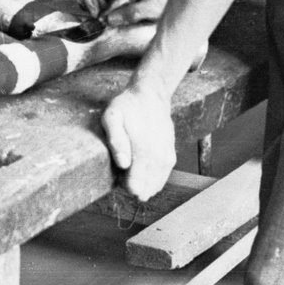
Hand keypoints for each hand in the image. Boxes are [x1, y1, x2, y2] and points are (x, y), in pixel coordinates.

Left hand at [100, 82, 177, 200]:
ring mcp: (167, 157)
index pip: (136, 185)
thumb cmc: (127, 107)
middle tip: (121, 175)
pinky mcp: (170, 155)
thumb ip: (116, 140)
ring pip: (155, 185)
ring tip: (130, 174)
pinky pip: (163, 177)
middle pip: (146, 188)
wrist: (151, 96)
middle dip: (132, 187)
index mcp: (144, 150)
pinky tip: (143, 176)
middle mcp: (159, 157)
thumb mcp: (113, 117)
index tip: (116, 178)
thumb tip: (123, 164)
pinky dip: (153, 181)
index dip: (124, 187)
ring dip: (143, 185)